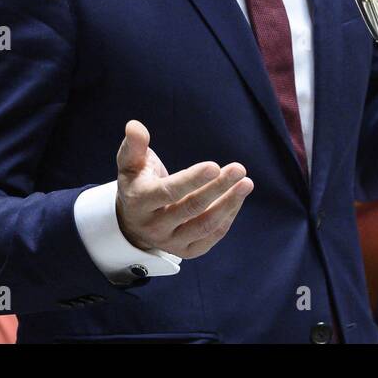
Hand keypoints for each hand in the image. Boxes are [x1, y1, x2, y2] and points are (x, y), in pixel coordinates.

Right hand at [115, 120, 253, 258]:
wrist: (134, 221)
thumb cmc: (138, 182)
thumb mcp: (130, 164)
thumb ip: (134, 145)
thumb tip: (135, 126)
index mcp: (139, 202)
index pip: (169, 192)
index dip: (192, 180)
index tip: (215, 165)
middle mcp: (154, 227)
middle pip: (191, 208)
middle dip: (218, 188)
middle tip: (239, 169)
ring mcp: (170, 242)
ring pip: (204, 226)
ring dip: (229, 204)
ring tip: (247, 183)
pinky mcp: (186, 251)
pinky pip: (211, 236)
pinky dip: (227, 217)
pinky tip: (237, 198)